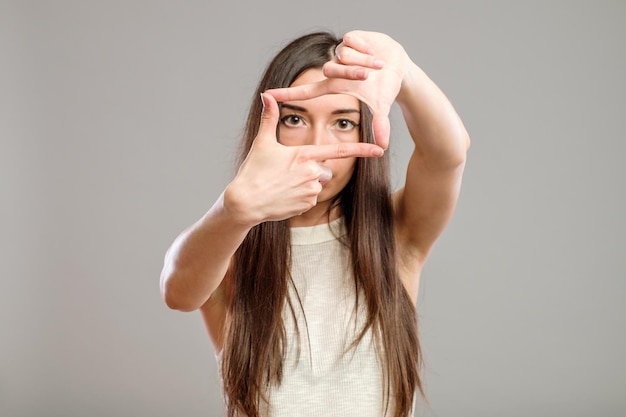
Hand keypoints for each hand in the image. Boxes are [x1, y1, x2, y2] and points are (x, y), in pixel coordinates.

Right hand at [224, 93, 383, 224]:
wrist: (245, 202)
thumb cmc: (253, 171)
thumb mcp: (262, 143)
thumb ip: (269, 118)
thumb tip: (266, 95)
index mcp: (304, 155)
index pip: (339, 150)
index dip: (362, 149)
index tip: (380, 149)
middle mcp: (311, 172)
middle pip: (324, 169)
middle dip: (312, 171)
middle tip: (288, 173)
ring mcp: (310, 190)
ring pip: (317, 184)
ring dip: (305, 184)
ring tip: (284, 184)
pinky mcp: (307, 205)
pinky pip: (311, 198)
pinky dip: (300, 197)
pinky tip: (285, 196)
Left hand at [265, 30, 410, 148]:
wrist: (399, 65)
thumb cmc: (384, 87)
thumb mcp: (381, 106)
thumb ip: (379, 124)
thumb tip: (383, 146)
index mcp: (334, 86)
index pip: (306, 91)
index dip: (287, 94)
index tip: (267, 95)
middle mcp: (333, 68)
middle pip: (331, 69)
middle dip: (352, 72)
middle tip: (368, 75)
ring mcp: (341, 52)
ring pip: (344, 55)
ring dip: (364, 61)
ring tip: (377, 64)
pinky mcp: (350, 37)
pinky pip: (353, 41)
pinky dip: (366, 48)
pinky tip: (374, 52)